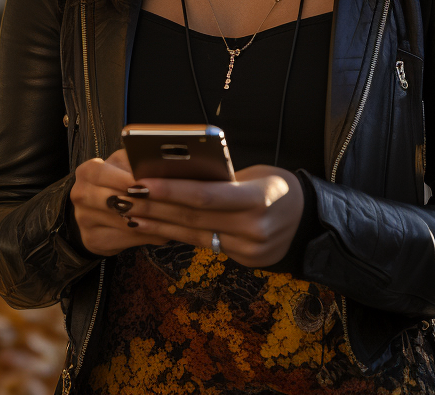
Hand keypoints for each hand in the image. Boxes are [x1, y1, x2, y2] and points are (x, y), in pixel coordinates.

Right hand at [70, 148, 168, 256]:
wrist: (96, 210)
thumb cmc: (116, 182)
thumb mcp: (122, 166)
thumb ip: (136, 163)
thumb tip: (159, 163)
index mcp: (87, 171)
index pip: (103, 173)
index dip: (125, 179)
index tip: (147, 183)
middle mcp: (80, 195)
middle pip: (112, 200)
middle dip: (142, 202)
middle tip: (167, 203)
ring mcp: (83, 220)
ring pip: (121, 222)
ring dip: (150, 221)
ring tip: (173, 218)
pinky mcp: (92, 240)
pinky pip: (123, 239)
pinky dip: (146, 236)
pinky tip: (163, 232)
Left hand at [121, 165, 304, 267]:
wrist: (309, 221)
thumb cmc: (277, 186)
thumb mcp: (256, 174)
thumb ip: (222, 178)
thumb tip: (178, 172)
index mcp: (257, 198)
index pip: (205, 195)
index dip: (170, 189)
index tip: (141, 181)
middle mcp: (253, 228)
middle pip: (194, 217)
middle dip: (156, 206)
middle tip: (125, 197)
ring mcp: (249, 249)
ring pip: (195, 235)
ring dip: (160, 224)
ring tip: (132, 213)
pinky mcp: (245, 261)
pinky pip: (206, 245)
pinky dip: (179, 235)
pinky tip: (158, 226)